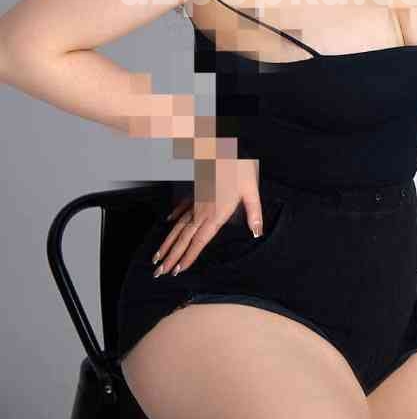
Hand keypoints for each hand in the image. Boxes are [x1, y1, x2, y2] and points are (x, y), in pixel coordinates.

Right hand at [151, 158, 263, 276]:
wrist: (222, 145)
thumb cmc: (237, 167)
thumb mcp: (251, 190)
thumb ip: (254, 212)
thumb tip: (257, 231)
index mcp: (216, 213)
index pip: (199, 241)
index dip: (188, 257)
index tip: (177, 270)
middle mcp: (202, 210)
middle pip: (183, 238)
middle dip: (170, 257)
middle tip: (158, 272)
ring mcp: (196, 201)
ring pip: (178, 226)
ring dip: (167, 242)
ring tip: (157, 256)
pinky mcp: (196, 192)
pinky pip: (181, 208)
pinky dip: (174, 217)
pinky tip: (167, 223)